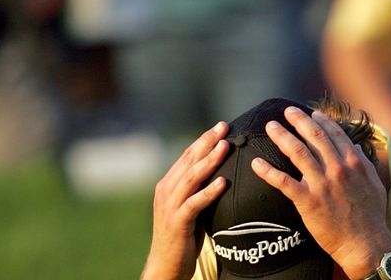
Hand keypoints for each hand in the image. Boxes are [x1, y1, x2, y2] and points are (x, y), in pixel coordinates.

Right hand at [141, 123, 230, 279]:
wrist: (166, 265)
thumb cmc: (183, 236)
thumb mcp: (190, 207)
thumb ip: (199, 189)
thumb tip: (222, 174)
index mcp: (169, 184)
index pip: (187, 156)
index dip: (204, 139)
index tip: (221, 126)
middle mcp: (166, 191)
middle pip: (189, 160)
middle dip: (207, 142)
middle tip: (224, 127)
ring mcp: (170, 206)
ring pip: (191, 178)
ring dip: (209, 161)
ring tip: (225, 147)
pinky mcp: (177, 222)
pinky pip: (194, 203)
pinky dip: (208, 191)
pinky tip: (222, 182)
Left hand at [251, 107, 390, 279]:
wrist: (365, 244)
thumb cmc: (372, 216)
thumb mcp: (375, 184)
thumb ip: (364, 162)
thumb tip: (354, 145)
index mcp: (354, 163)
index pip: (334, 134)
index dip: (321, 121)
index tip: (312, 113)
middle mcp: (337, 169)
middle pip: (314, 137)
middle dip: (298, 120)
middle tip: (287, 111)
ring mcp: (322, 184)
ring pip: (297, 153)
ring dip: (281, 136)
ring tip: (270, 126)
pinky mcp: (307, 201)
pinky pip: (283, 182)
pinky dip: (267, 171)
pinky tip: (256, 163)